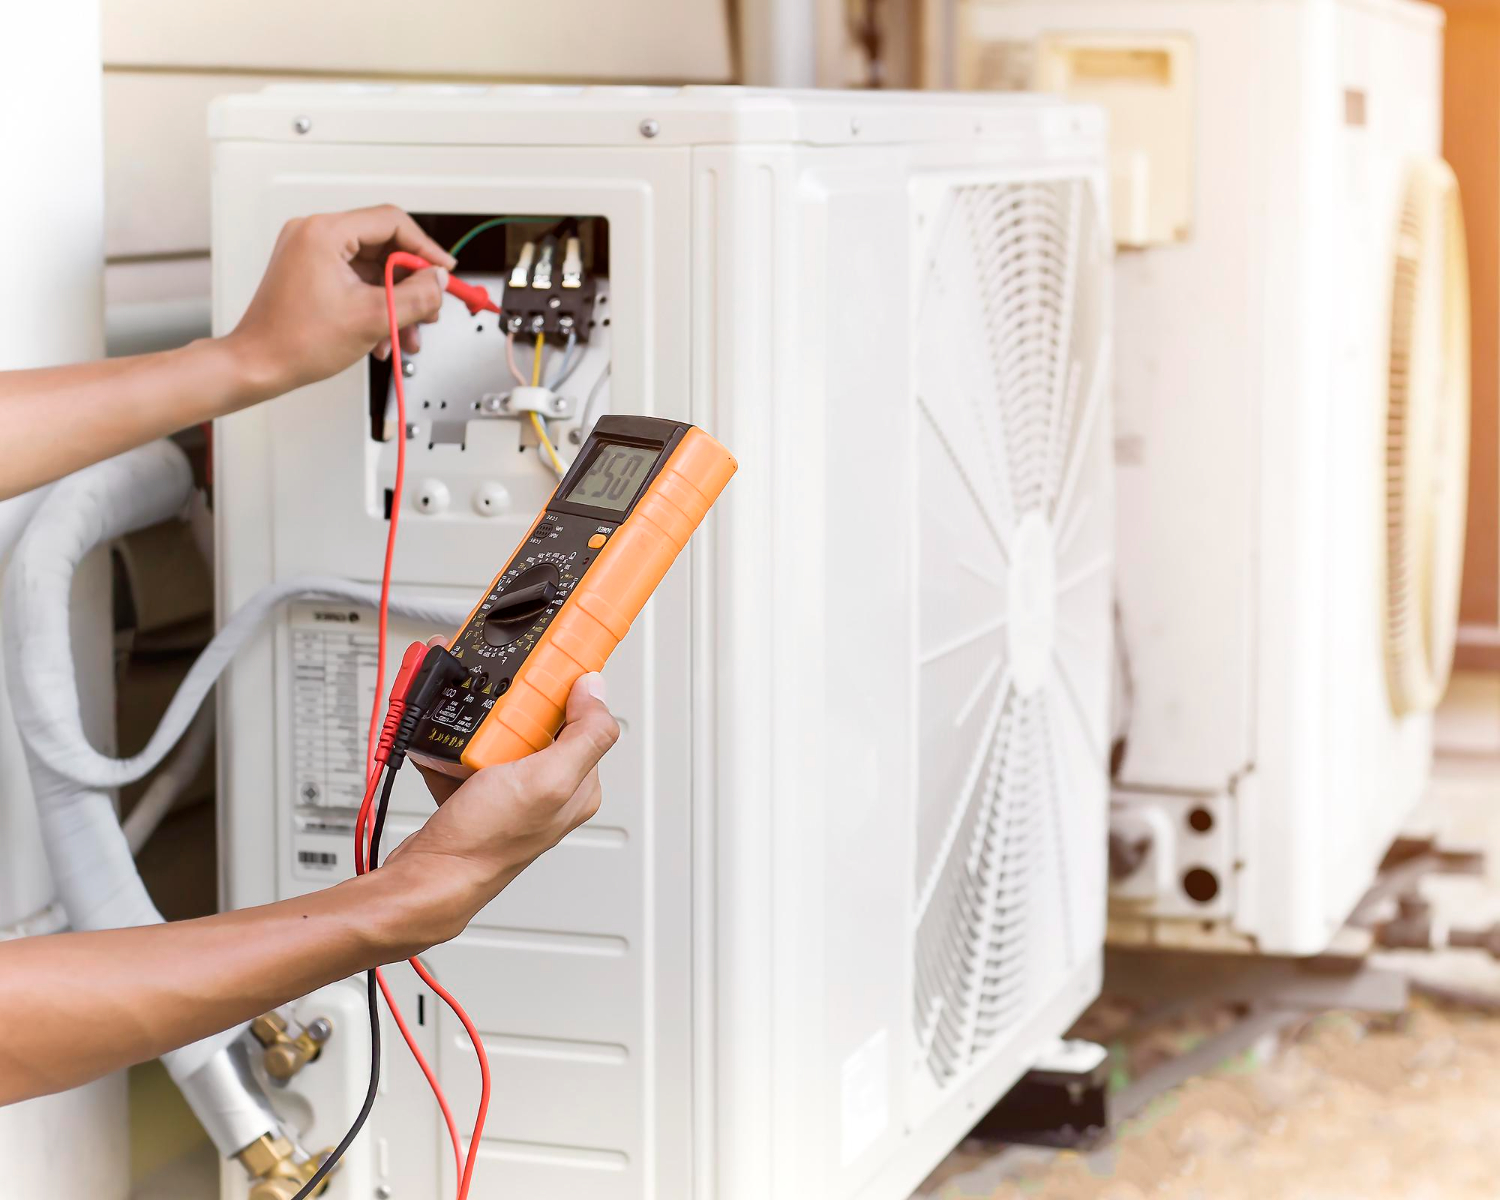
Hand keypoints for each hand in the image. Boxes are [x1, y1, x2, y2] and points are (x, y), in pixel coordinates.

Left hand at [223, 205, 456, 402]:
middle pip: (384, 246)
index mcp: (324, 233)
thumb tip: (439, 281)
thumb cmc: (296, 342)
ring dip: (396, 301)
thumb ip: (417, 295)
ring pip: (373, 268)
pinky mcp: (310, 272)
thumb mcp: (374, 318)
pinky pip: (356, 281)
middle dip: (412, 283)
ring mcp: (310, 253)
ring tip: (408, 331)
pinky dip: (375, 305)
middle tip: (429, 307)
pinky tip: (384, 334)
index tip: (444, 270)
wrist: (259, 365)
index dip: (426, 248)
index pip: (391, 222)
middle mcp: (314, 234)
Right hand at [385, 672, 619, 948]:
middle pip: (539, 722)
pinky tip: (444, 748)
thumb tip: (598, 690)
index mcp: (580, 784)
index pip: (585, 720)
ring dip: (478, 725)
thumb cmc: (487, 841)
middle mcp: (550, 788)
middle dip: (511, 707)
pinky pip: (469, 754)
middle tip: (494, 714)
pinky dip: (454, 747)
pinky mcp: (480, 795)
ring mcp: (514, 792)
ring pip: (501, 735)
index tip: (537, 675)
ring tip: (466, 731)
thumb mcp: (548, 780)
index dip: (563, 691)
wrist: (430, 877)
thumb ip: (585, 734)